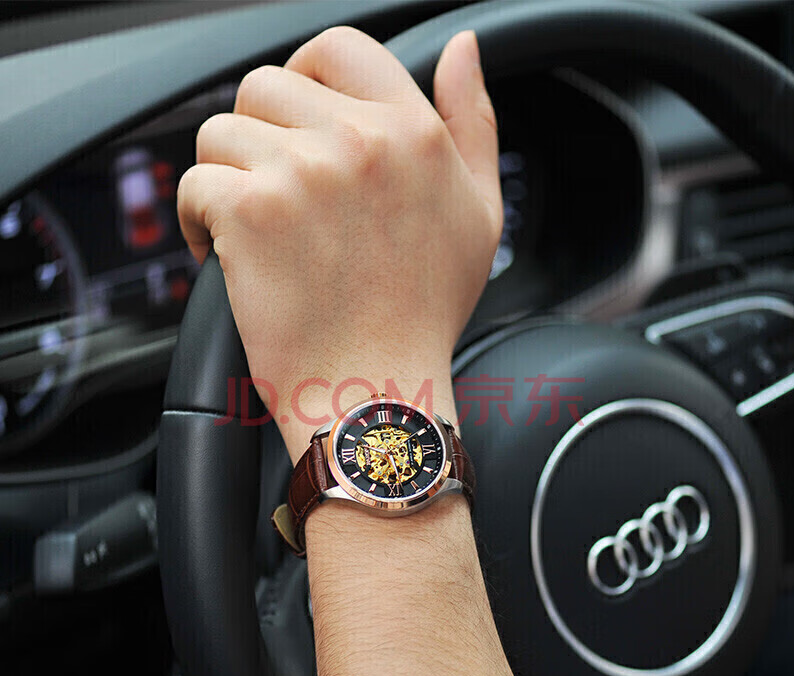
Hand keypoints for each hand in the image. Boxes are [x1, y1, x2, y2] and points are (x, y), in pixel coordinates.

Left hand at [177, 26, 500, 461]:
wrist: (376, 390)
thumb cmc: (424, 314)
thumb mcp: (479, 213)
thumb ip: (474, 121)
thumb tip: (462, 48)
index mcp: (413, 133)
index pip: (337, 50)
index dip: (304, 79)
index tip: (295, 124)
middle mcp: (360, 143)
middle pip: (266, 87)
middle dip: (261, 140)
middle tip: (278, 197)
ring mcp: (302, 174)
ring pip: (221, 131)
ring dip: (228, 178)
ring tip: (255, 231)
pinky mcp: (251, 214)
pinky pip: (194, 182)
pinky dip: (197, 219)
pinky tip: (224, 254)